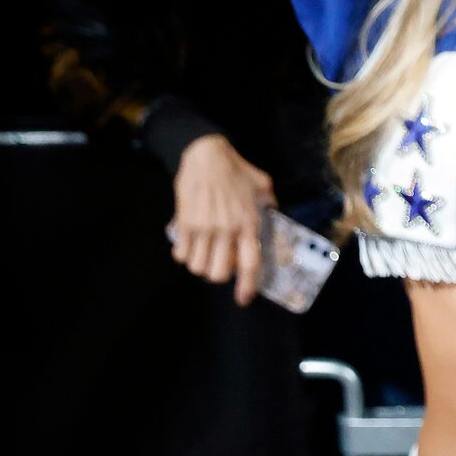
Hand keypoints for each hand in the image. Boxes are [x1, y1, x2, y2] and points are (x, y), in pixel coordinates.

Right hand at [168, 134, 275, 306]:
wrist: (205, 155)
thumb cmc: (237, 169)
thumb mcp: (263, 185)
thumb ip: (269, 204)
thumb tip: (274, 215)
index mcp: (249, 223)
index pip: (250, 262)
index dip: (247, 285)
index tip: (243, 299)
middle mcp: (227, 230)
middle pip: (218, 273)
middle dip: (218, 275)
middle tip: (219, 265)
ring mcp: (204, 228)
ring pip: (197, 267)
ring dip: (200, 265)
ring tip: (204, 254)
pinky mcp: (185, 224)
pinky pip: (181, 254)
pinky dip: (184, 255)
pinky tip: (189, 245)